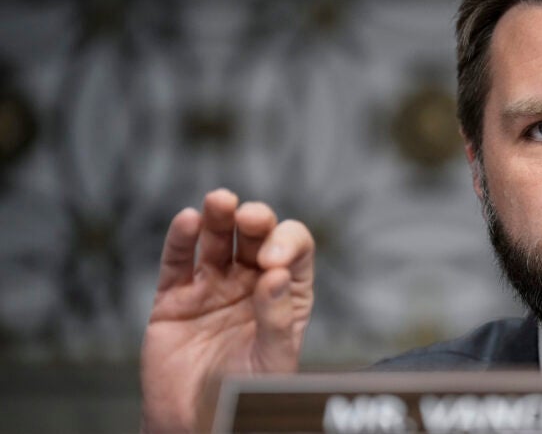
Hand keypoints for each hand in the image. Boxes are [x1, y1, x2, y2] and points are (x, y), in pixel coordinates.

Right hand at [140, 189, 313, 432]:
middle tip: (250, 218)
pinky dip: (181, 239)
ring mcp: (212, 287)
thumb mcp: (273, 363)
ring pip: (217, 240)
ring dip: (219, 216)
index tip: (273, 262)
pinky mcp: (174, 298)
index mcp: (285, 295)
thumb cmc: (243, 398)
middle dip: (255, 220)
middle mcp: (251, 283)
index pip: (295, 251)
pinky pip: (178, 262)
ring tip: (220, 201)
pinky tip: (188, 220)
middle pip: (256, 236)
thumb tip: (276, 276)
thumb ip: (278, 321)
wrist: (194, 426)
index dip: (288, 244)